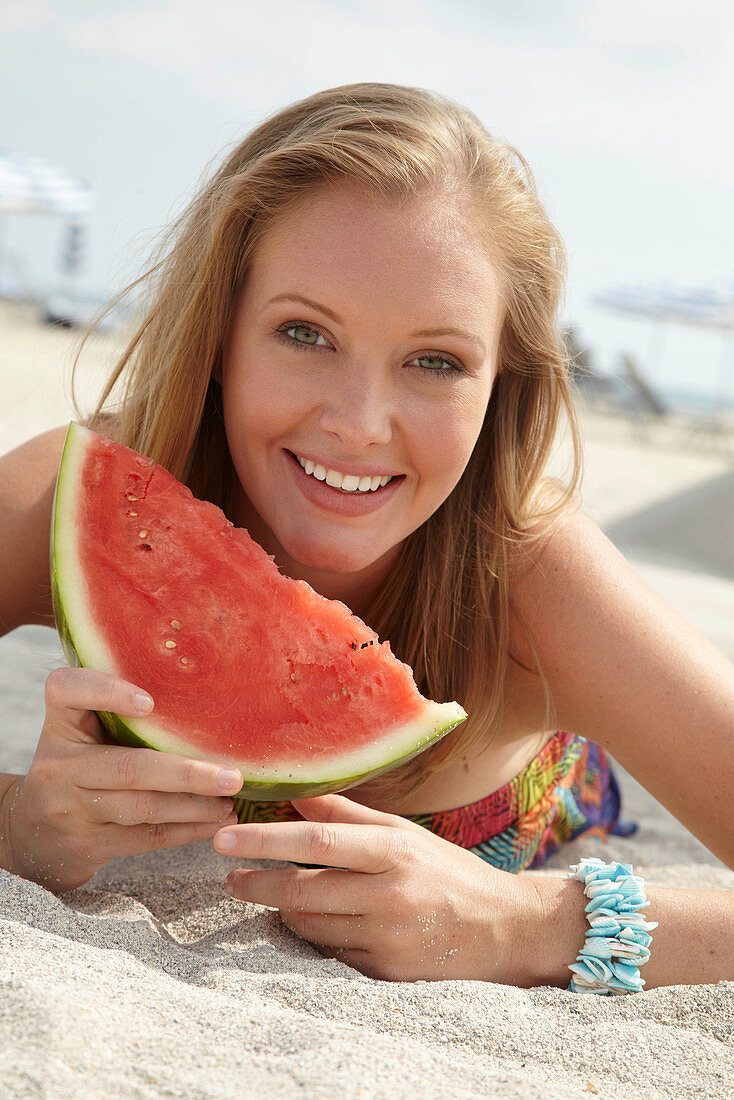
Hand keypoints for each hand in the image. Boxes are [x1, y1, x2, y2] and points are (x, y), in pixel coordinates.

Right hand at [2, 666, 240, 891]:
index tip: (149, 702)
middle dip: (187, 773)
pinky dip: (187, 830)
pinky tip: (215, 822)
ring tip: (229, 799)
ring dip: (195, 806)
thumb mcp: (80, 731)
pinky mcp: (87, 845)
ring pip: (143, 808)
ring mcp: (71, 809)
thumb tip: (205, 697)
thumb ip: (118, 711)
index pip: (67, 692)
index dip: (107, 692)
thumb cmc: (77, 765)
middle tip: (232, 775)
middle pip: (128, 768)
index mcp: (60, 724)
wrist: (32, 833)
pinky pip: (146, 838)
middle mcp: (60, 765)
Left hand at [213, 793, 539, 982]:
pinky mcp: (386, 971)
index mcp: (393, 850)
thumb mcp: (402, 833)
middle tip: (229, 877)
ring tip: (269, 896)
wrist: (502, 929)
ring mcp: (386, 937)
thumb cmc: (446, 870)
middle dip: (257, 884)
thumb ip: (348, 815)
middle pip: (303, 890)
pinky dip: (314, 936)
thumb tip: (296, 794)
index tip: (227, 839)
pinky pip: (332, 952)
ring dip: (282, 910)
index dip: (266, 840)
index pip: (317, 842)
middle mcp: (389, 893)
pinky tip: (313, 922)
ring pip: (310, 926)